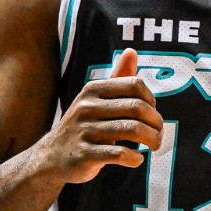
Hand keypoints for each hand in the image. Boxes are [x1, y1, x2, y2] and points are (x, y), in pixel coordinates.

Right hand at [36, 48, 163, 183]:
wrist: (52, 156)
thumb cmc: (84, 125)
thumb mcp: (96, 99)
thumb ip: (117, 78)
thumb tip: (131, 51)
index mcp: (93, 89)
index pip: (135, 84)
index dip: (151, 99)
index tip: (151, 112)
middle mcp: (87, 107)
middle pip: (138, 108)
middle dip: (156, 123)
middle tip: (159, 134)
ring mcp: (84, 131)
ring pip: (132, 130)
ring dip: (152, 140)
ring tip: (154, 146)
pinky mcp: (84, 155)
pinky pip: (119, 154)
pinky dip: (135, 158)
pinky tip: (137, 159)